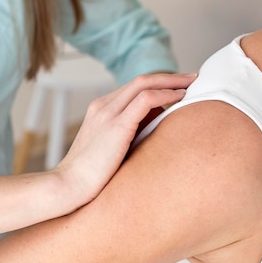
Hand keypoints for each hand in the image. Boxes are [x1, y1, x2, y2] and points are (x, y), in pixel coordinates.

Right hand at [55, 72, 196, 205]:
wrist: (69, 186)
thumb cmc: (90, 175)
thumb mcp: (110, 148)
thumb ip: (128, 135)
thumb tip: (154, 129)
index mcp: (100, 110)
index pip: (133, 88)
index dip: (158, 84)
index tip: (178, 87)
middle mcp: (103, 105)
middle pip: (141, 80)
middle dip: (169, 77)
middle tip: (192, 78)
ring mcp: (108, 113)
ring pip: (145, 83)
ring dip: (171, 82)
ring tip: (192, 84)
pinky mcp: (116, 125)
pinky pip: (146, 99)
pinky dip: (165, 94)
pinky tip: (180, 98)